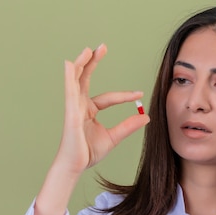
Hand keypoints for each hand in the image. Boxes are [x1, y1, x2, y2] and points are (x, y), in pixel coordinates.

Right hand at [57, 44, 149, 174]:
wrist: (75, 166)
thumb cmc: (88, 153)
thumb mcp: (113, 137)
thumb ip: (128, 126)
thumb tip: (146, 117)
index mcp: (89, 111)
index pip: (108, 98)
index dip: (124, 95)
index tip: (139, 94)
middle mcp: (80, 105)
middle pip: (85, 78)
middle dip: (93, 62)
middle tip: (103, 47)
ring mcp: (73, 107)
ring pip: (76, 80)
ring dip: (82, 63)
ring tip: (88, 49)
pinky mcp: (70, 112)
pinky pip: (70, 91)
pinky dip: (70, 76)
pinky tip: (70, 64)